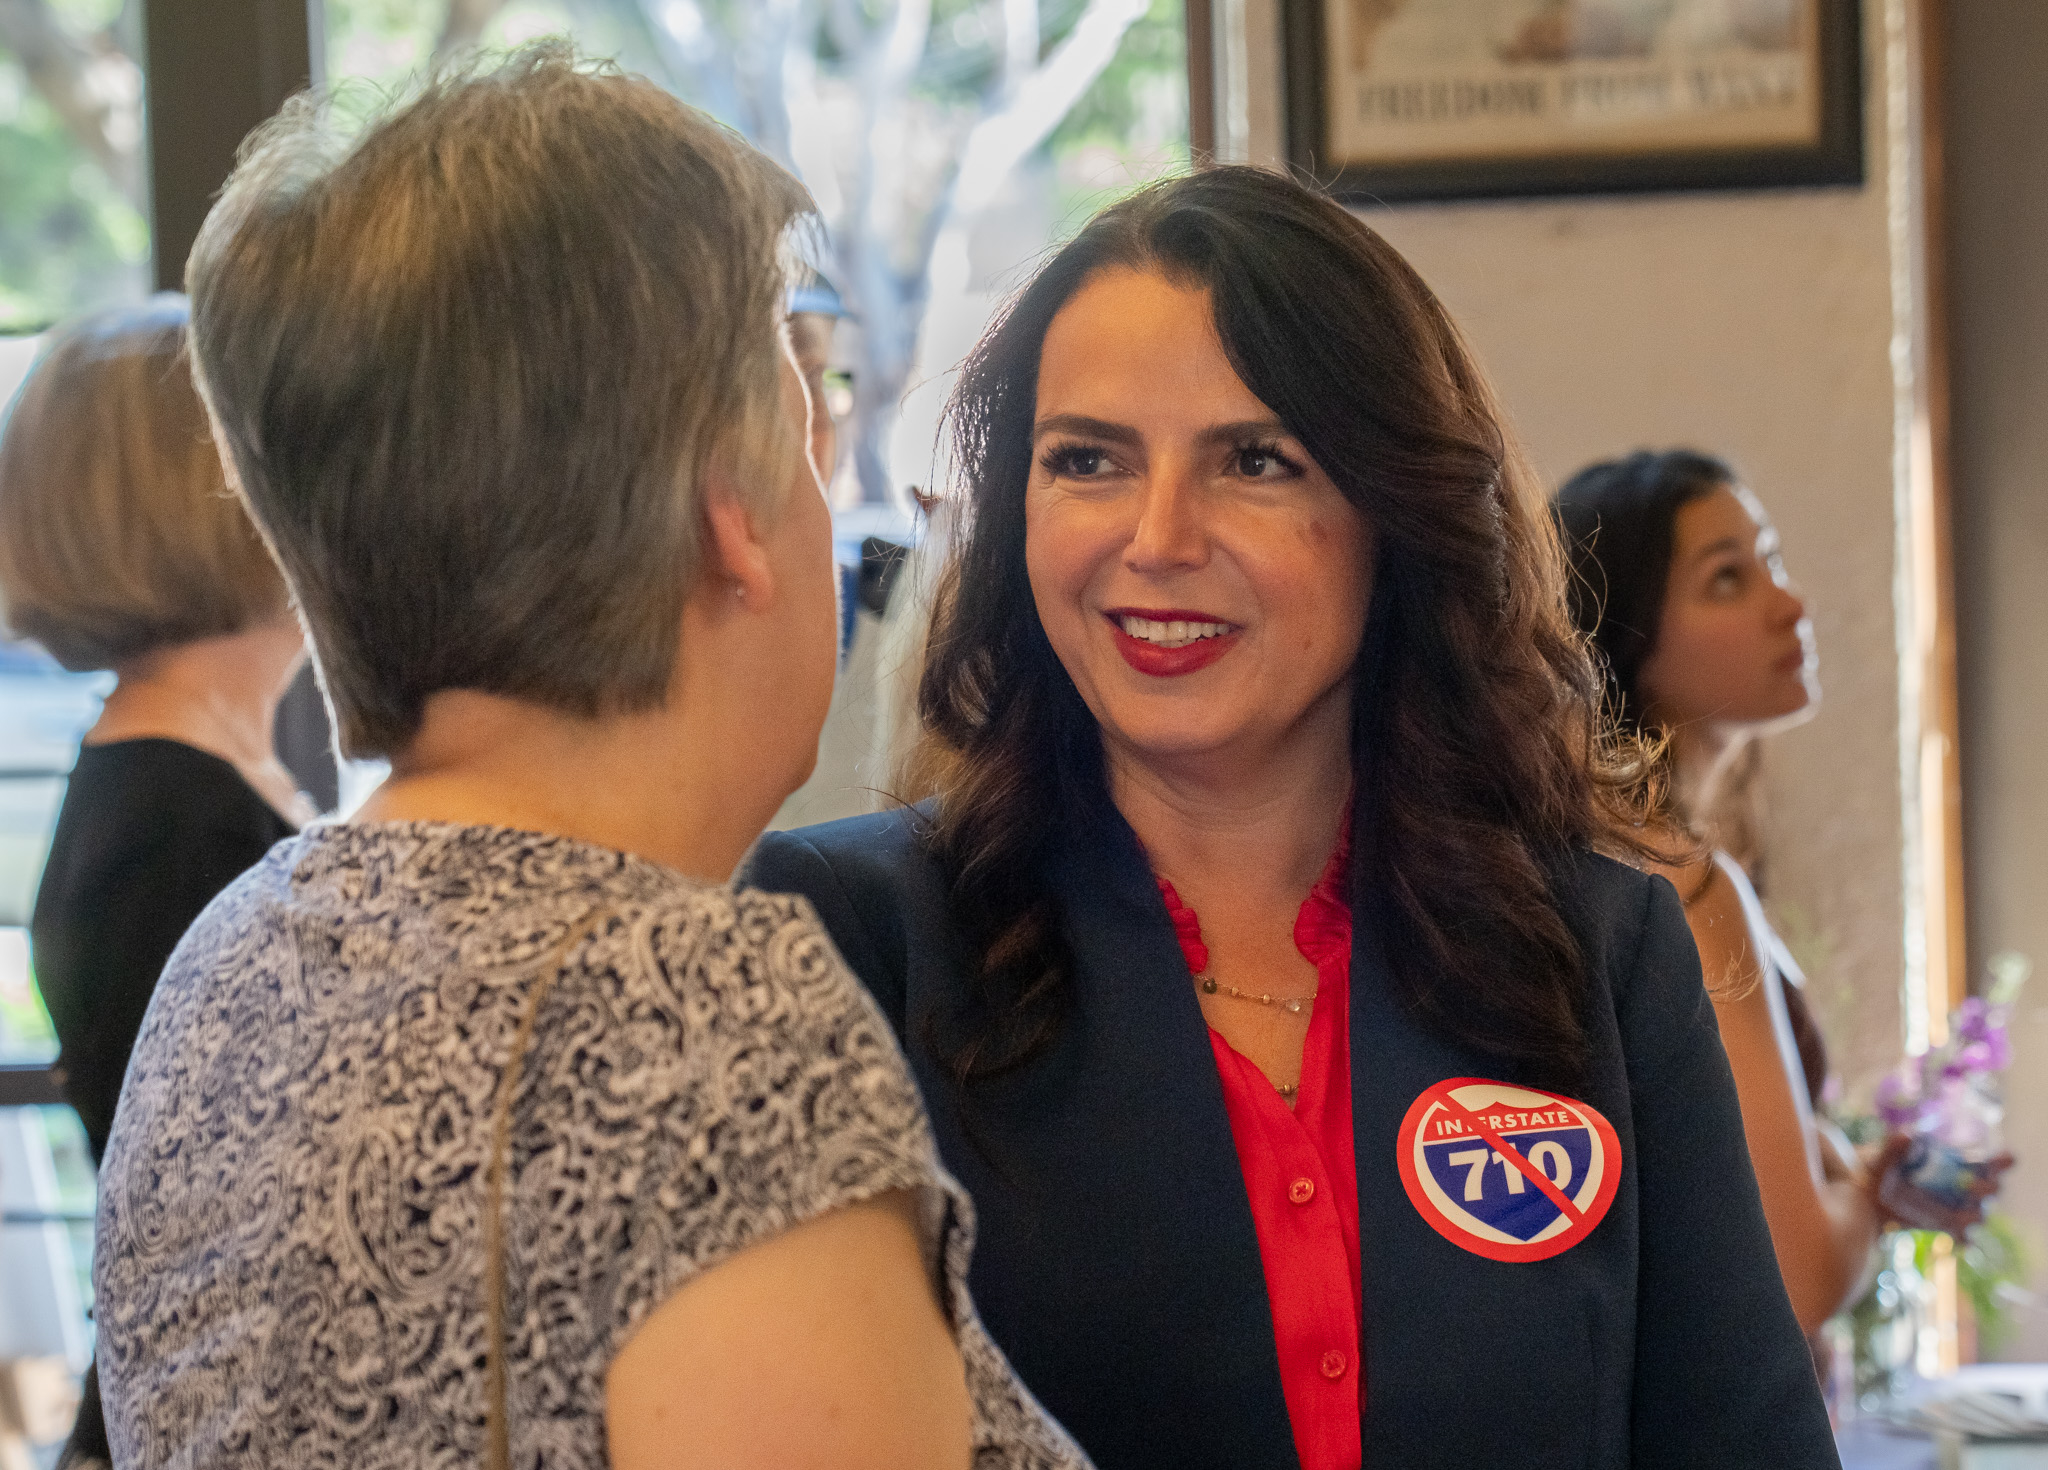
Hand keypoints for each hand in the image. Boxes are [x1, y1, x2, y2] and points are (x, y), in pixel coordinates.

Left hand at [1871, 1133, 2014, 1234]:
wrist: (1871, 1198)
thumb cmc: (1884, 1169)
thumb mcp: (1886, 1156)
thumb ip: (1895, 1146)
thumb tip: (1906, 1135)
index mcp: (1960, 1164)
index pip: (1991, 1163)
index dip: (2003, 1162)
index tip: (2005, 1159)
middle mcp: (1966, 1187)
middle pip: (1992, 1189)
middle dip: (1987, 1188)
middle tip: (1971, 1187)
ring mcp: (1960, 1209)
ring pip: (1980, 1214)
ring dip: (1975, 1215)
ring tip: (1963, 1216)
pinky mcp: (1949, 1227)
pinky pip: (1965, 1237)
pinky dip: (1966, 1239)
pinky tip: (1962, 1240)